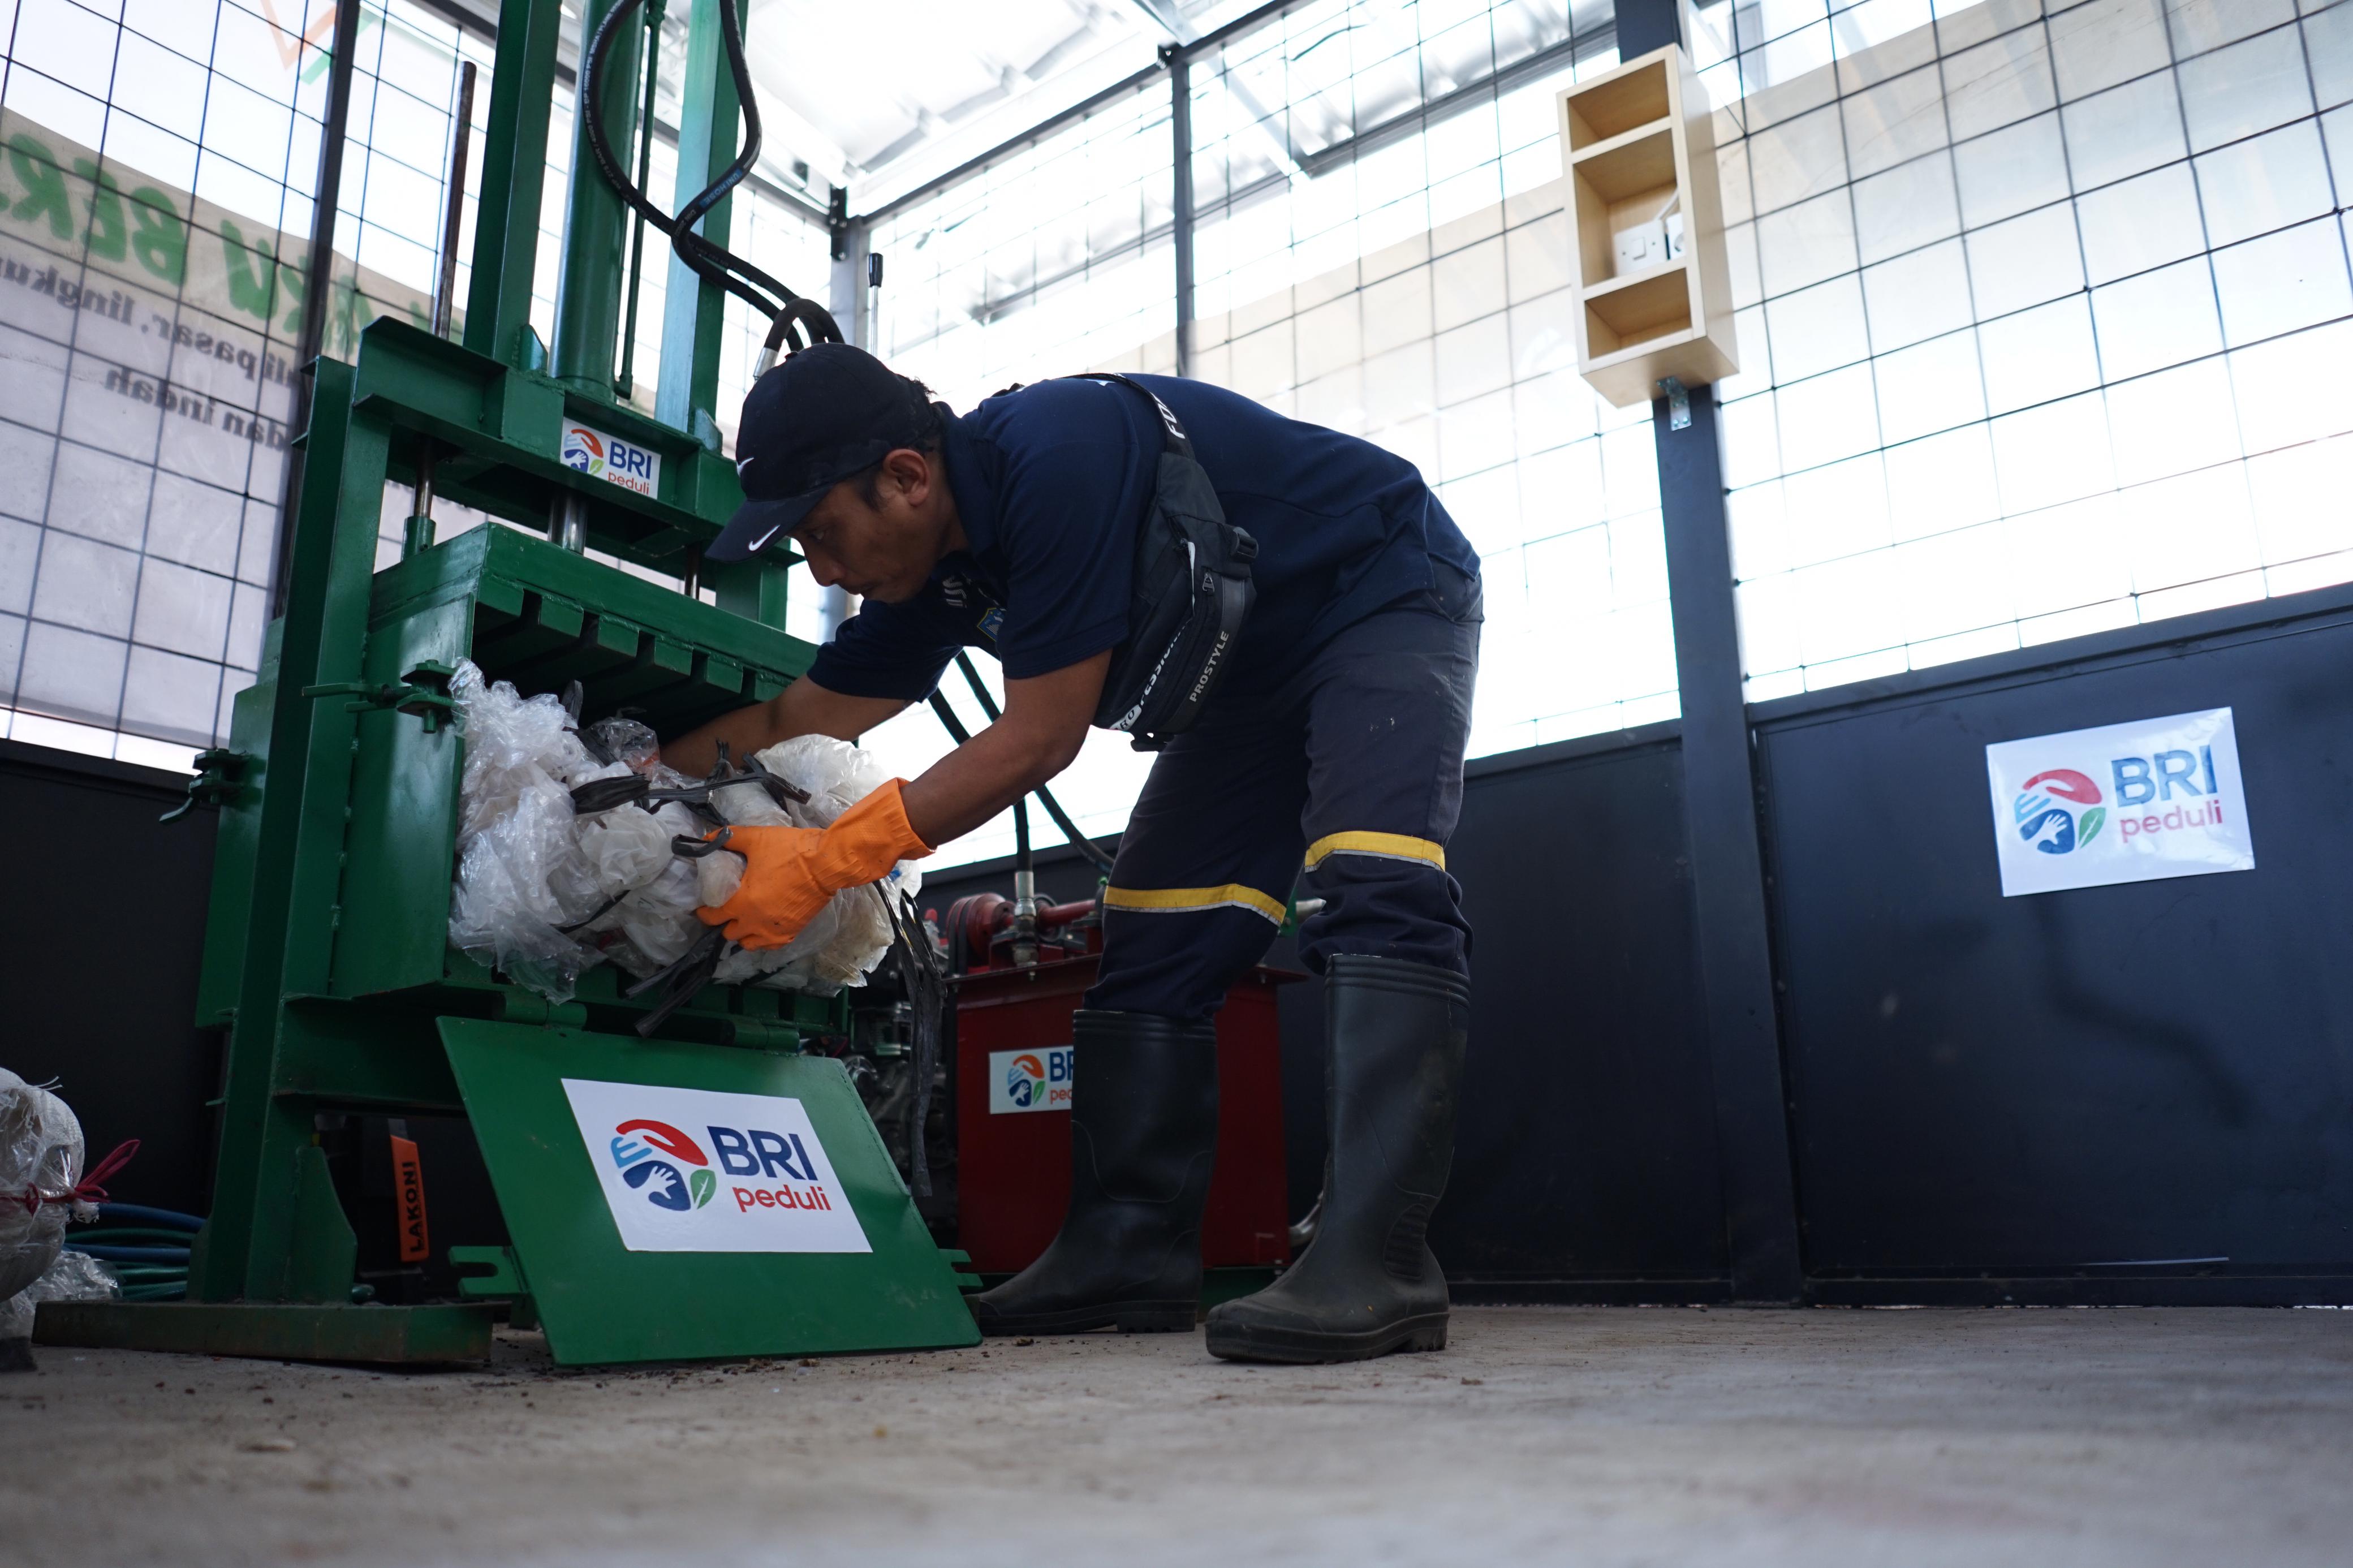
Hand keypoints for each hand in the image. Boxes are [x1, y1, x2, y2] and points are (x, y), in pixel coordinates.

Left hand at [696, 779, 932, 950]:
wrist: (827, 864)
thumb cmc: (790, 851)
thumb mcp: (756, 839)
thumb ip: (728, 838)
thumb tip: (707, 837)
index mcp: (742, 902)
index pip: (713, 916)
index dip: (704, 912)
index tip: (703, 906)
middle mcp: (755, 923)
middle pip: (729, 933)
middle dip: (725, 922)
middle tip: (727, 909)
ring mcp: (774, 930)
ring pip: (749, 944)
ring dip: (743, 934)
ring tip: (745, 920)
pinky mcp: (791, 932)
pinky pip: (770, 945)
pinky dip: (763, 939)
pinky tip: (764, 927)